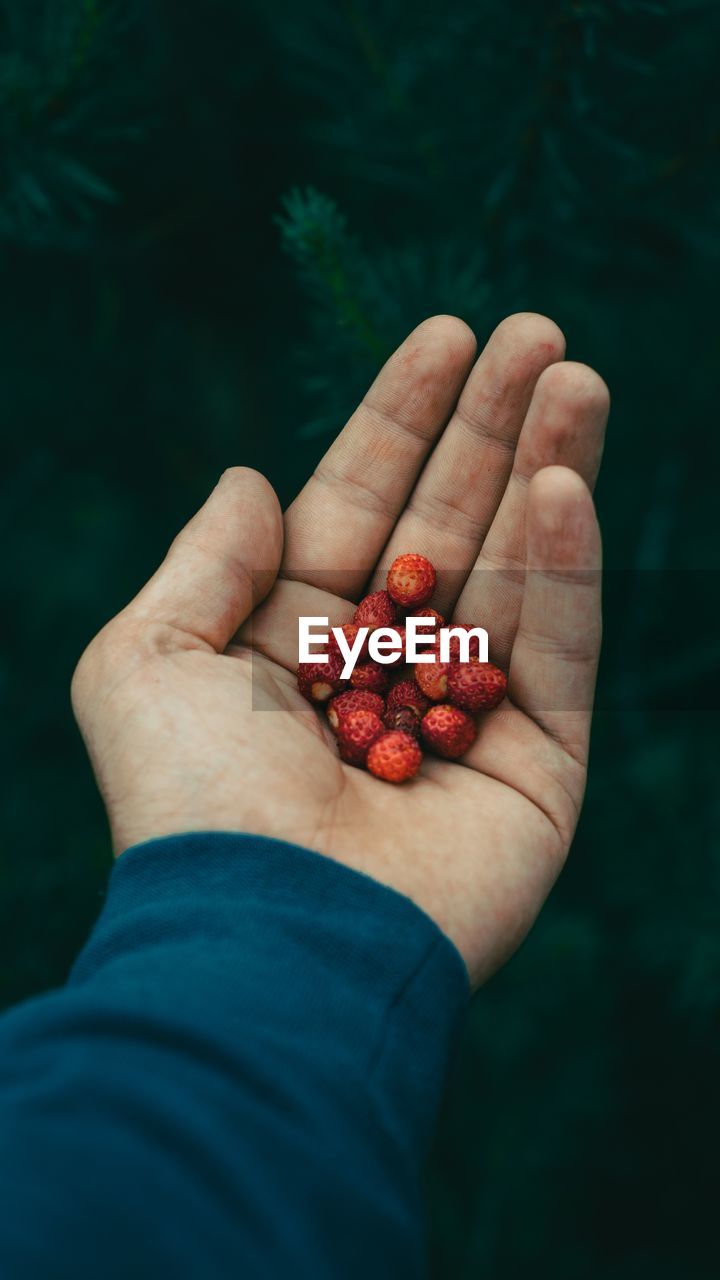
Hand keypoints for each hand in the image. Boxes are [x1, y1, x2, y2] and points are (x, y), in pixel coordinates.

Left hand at [72, 314, 607, 986]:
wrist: (265, 946)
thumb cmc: (192, 799)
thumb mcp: (146, 657)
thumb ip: (205, 562)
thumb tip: (249, 477)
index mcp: (295, 641)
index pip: (358, 504)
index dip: (400, 419)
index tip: (448, 333)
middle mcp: (384, 671)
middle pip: (447, 523)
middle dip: (491, 428)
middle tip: (537, 333)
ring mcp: (465, 718)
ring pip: (516, 572)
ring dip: (548, 471)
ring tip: (576, 377)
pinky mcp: (535, 771)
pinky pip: (556, 653)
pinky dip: (566, 572)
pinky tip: (567, 484)